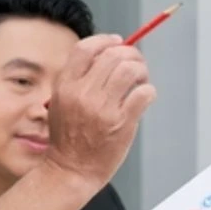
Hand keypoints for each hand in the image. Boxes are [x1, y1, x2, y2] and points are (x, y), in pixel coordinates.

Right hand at [44, 33, 156, 190]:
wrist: (71, 169)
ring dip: (141, 71)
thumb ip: (79, 79)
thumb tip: (110, 54)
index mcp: (66, 85)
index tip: (117, 41)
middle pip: (113, 55)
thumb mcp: (61, 102)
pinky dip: (149, 91)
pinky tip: (144, 98)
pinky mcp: (121, 122)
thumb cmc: (69, 137)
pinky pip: (144, 92)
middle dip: (131, 54)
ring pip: (130, 69)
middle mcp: (83, 93)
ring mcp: (103, 107)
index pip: (86, 48)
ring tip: (140, 81)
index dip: (105, 40)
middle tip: (137, 65)